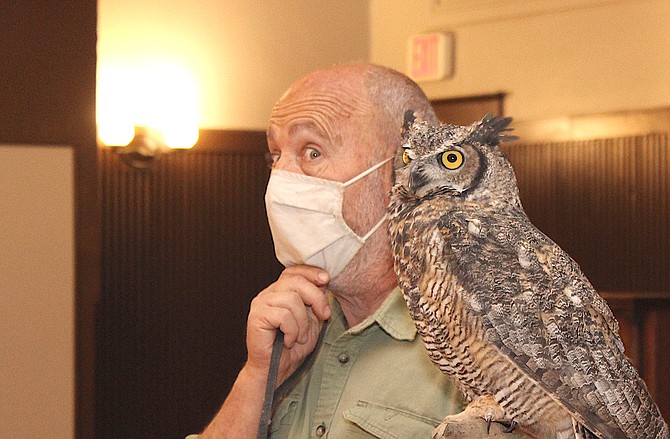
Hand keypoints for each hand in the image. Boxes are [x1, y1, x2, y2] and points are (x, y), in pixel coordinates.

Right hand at [244, 265, 330, 385]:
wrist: (274, 371)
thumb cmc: (291, 349)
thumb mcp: (310, 320)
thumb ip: (314, 302)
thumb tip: (324, 282)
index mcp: (278, 292)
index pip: (293, 271)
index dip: (311, 272)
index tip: (327, 280)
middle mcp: (267, 294)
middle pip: (296, 281)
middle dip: (316, 297)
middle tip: (324, 315)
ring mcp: (260, 304)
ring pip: (292, 299)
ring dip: (302, 322)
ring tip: (299, 336)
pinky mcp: (256, 317)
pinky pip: (283, 315)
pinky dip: (292, 331)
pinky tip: (289, 340)